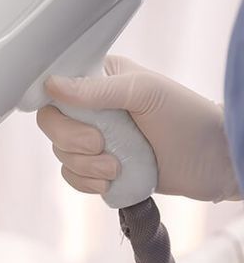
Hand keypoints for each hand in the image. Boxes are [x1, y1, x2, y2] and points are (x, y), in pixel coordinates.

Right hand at [38, 56, 239, 201]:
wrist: (212, 160)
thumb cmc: (186, 116)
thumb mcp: (143, 92)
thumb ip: (97, 90)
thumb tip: (51, 85)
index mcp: (97, 80)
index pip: (54, 89)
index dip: (56, 107)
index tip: (75, 117)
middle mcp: (91, 108)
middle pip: (51, 125)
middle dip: (72, 141)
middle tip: (101, 144)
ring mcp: (94, 139)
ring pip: (61, 154)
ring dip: (85, 166)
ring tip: (117, 167)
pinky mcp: (99, 167)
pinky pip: (72, 177)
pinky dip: (86, 183)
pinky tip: (111, 181)